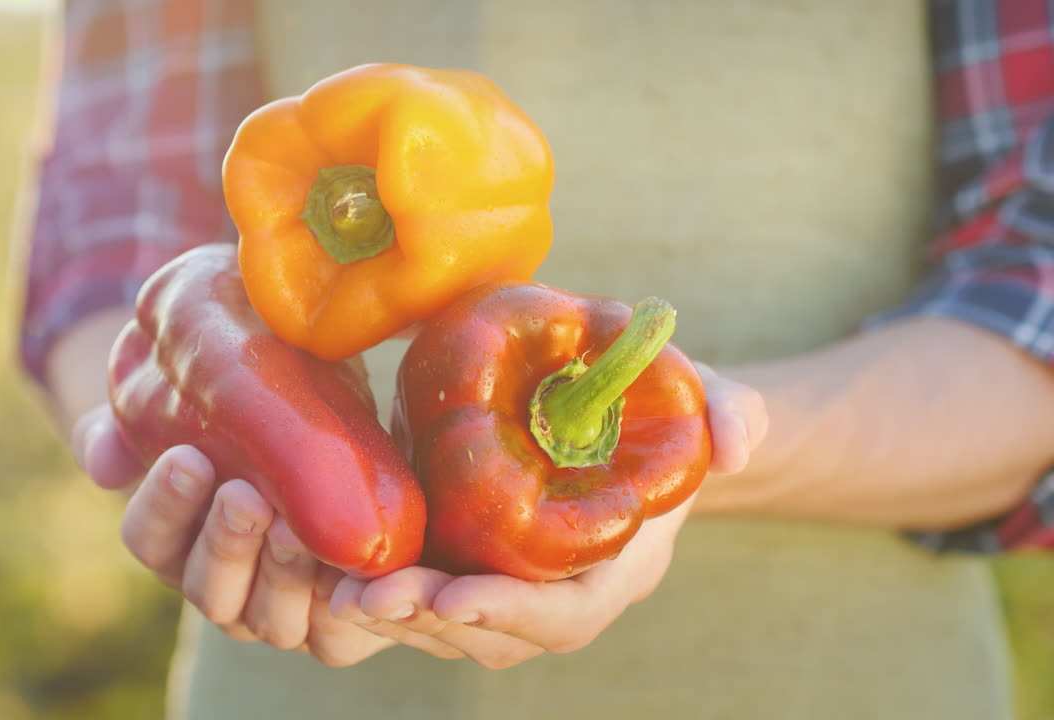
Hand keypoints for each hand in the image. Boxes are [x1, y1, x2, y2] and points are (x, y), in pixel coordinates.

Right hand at [70, 404, 395, 666]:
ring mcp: (278, 616)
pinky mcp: (337, 628)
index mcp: (175, 544)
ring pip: (269, 619)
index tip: (188, 457)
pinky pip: (337, 641)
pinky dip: (346, 613)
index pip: (148, 539)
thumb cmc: (253, 420)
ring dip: (282, 574)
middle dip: (225, 542)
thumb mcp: (195, 407)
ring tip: (296, 525)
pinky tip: (355, 575)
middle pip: (207, 588)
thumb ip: (128, 427)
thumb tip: (102, 465)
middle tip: (245, 494)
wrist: (335, 441)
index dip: (164, 504)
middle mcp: (222, 589)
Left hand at [330, 364, 766, 668]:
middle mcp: (559, 587)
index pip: (568, 611)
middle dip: (431, 623)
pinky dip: (379, 589)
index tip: (454, 598)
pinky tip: (330, 565)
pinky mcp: (466, 555)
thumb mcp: (706, 395)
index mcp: (616, 563)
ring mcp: (509, 578)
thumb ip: (732, 411)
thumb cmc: (663, 405)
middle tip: (368, 598)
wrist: (625, 407)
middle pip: (495, 634)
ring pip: (449, 625)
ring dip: (394, 616)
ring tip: (339, 591)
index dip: (514, 612)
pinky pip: (422, 593)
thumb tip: (734, 442)